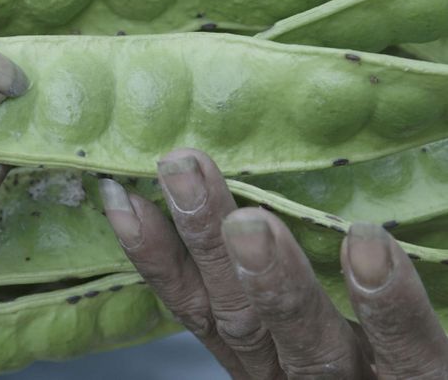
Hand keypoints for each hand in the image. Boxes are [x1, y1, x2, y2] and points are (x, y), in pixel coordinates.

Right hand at [100, 149, 447, 378]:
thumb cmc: (346, 372)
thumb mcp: (290, 340)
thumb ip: (256, 292)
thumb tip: (224, 200)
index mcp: (258, 356)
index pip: (197, 306)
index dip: (156, 257)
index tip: (121, 196)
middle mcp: (288, 373)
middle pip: (240, 313)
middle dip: (205, 243)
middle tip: (181, 170)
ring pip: (309, 340)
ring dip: (274, 279)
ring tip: (251, 220)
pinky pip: (407, 351)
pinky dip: (385, 301)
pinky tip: (366, 241)